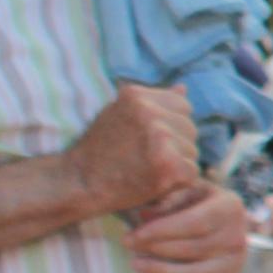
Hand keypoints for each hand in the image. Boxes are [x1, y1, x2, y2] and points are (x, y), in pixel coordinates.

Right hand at [71, 85, 199, 218]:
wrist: (79, 184)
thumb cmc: (99, 150)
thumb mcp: (119, 114)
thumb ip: (153, 101)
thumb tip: (184, 87)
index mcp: (137, 96)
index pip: (183, 105)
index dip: (170, 125)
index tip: (148, 139)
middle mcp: (150, 113)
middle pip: (190, 128)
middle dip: (175, 144)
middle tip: (144, 157)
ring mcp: (160, 138)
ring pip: (192, 150)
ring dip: (176, 163)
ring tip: (146, 169)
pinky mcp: (168, 164)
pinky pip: (192, 171)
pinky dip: (177, 182)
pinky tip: (153, 182)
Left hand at [124, 179, 250, 272]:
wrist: (216, 219)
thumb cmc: (192, 200)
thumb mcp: (183, 187)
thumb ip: (167, 196)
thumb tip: (146, 216)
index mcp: (230, 207)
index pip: (195, 223)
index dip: (162, 231)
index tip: (134, 235)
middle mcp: (238, 237)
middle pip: (194, 250)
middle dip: (156, 248)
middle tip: (128, 243)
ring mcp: (235, 264)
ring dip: (162, 272)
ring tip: (136, 264)